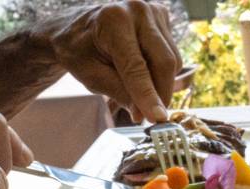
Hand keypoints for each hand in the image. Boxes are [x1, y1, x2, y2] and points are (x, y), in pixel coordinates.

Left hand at [38, 1, 181, 122]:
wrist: (77, 30)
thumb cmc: (79, 50)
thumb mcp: (91, 76)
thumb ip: (118, 93)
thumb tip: (143, 113)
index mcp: (114, 20)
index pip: (137, 66)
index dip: (148, 95)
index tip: (158, 118)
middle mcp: (138, 10)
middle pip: (164, 62)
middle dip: (161, 94)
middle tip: (152, 117)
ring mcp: (153, 11)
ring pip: (172, 61)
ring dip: (161, 85)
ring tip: (140, 93)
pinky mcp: (162, 18)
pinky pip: (172, 55)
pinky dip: (161, 73)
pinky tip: (144, 74)